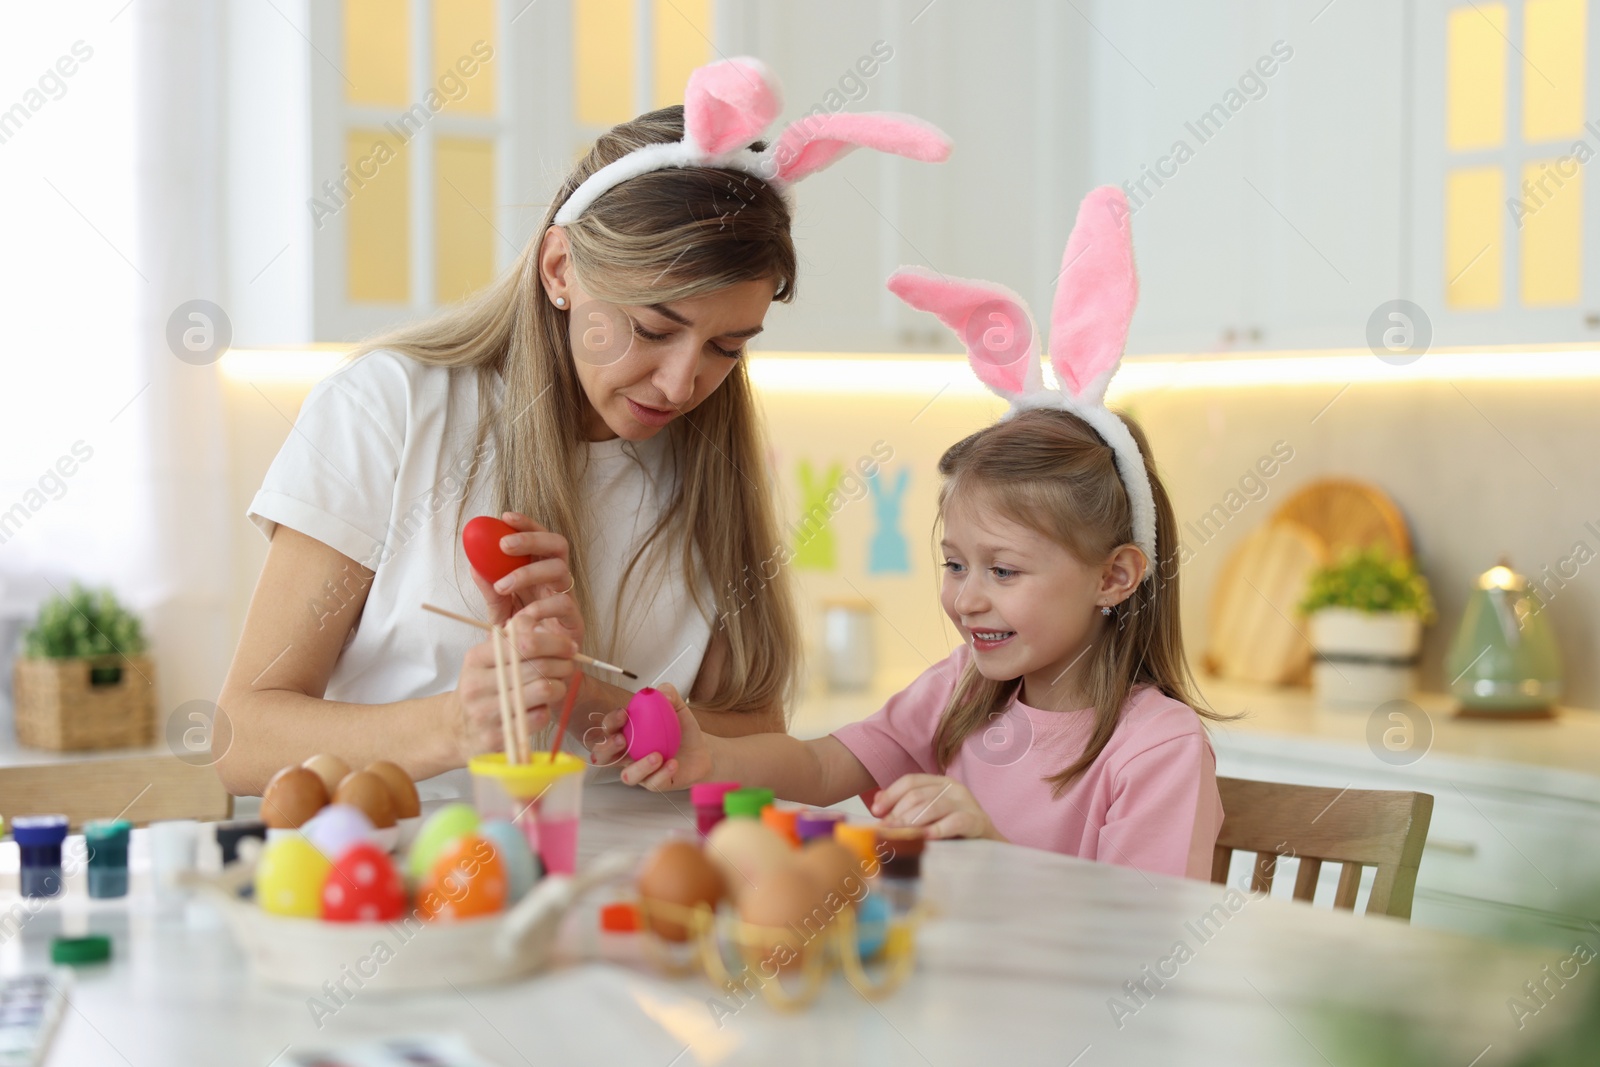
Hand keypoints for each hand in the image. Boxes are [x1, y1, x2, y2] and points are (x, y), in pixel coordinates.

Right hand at [448, 617, 576, 762]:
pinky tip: (540, 707)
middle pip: (538, 666)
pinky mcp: (496, 737)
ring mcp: (485, 713)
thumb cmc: (482, 689)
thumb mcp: (488, 660)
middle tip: (569, 665)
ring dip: (559, 686)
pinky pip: (539, 717)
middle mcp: (477, 685)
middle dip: (563, 664)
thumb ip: (513, 641)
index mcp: (476, 659)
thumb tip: (547, 630)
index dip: (555, 643)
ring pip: (543, 690)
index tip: (569, 647)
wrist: (458, 729)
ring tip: (557, 685)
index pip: (524, 642)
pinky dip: (547, 710)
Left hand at [471, 513, 584, 648]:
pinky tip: (522, 615)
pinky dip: (542, 607)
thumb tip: (474, 565)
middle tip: (504, 545)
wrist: (538, 669)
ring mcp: (568, 599)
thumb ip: (490, 590)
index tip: (505, 517)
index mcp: (541, 572)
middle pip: (558, 545)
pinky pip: (564, 606)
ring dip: (530, 573)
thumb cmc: (521, 635)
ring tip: (503, 586)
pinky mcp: (575, 622)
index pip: (540, 539)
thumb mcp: (499, 611)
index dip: (527, 525)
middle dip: (532, 539)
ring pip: (561, 571)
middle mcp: (557, 581)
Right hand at [593, 684, 712, 790]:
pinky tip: (673, 764)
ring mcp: (640, 771)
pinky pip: (652, 783)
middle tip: (622, 740)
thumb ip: (669, 695)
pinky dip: (662, 774)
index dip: (610, 722)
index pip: (608, 728)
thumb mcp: (677, 707)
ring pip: (627, 776)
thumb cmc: (681, 730)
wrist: (701, 751)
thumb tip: (661, 691)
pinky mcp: (654, 783)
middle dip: (606, 748)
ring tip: (657, 756)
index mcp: (628, 732)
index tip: (623, 714)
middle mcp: (628, 754)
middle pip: (603, 756)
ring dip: (639, 766)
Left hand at [871, 774, 1004, 841]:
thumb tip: (878, 803)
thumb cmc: (953, 831)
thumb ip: (906, 807)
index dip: (890, 795)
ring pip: (933, 806)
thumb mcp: (928, 816)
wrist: (988, 844)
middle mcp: (953, 787)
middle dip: (897, 812)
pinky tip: (925, 837)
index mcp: (940, 782)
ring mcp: (966, 802)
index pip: (910, 781)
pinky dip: (938, 829)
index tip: (876, 811)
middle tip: (885, 829)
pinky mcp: (977, 820)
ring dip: (911, 821)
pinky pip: (954, 822)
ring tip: (898, 834)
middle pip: (918, 794)